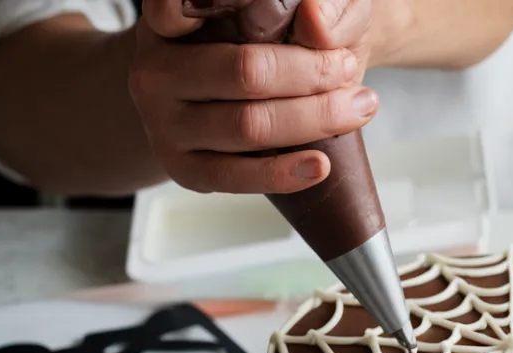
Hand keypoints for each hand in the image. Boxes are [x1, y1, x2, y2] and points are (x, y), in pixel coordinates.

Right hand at [129, 0, 378, 193]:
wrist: (210, 100)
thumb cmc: (250, 45)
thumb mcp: (271, 10)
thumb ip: (313, 5)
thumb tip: (317, 22)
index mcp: (169, 17)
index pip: (180, 8)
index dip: (236, 6)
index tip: (296, 16)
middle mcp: (155, 68)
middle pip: (246, 72)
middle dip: (310, 72)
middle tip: (347, 67)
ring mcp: (164, 122)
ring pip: (248, 126)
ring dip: (314, 119)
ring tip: (357, 109)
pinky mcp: (184, 169)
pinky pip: (236, 176)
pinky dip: (283, 173)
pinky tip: (320, 165)